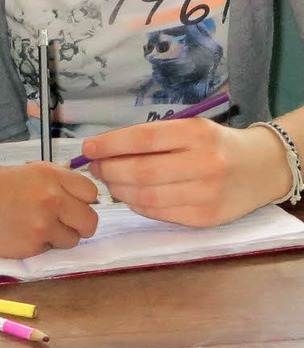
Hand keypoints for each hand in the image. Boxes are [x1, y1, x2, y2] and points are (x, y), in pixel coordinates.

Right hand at [0, 164, 97, 257]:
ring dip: (60, 237)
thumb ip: (54, 181)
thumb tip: (75, 195)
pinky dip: (40, 245)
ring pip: (72, 240)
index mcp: (51, 175)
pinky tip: (20, 233)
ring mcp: (42, 226)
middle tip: (62, 221)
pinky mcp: (31, 248)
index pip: (91, 192)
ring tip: (36, 227)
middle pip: (90, 221)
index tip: (73, 202)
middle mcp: (52, 200)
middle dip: (79, 223)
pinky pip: (49, 250)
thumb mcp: (26, 171)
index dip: (83, 199)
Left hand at [82, 118, 292, 226]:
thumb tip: (105, 151)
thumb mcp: (190, 128)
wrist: (260, 167)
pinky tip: (132, 196)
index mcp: (196, 133)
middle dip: (110, 170)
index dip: (110, 144)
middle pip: (142, 171)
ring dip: (120, 191)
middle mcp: (204, 163)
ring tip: (111, 182)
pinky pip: (160, 214)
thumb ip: (152, 139)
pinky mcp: (206, 219)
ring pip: (147, 197)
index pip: (143, 138)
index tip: (88, 148)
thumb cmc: (215, 143)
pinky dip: (138, 205)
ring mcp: (206, 194)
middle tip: (96, 168)